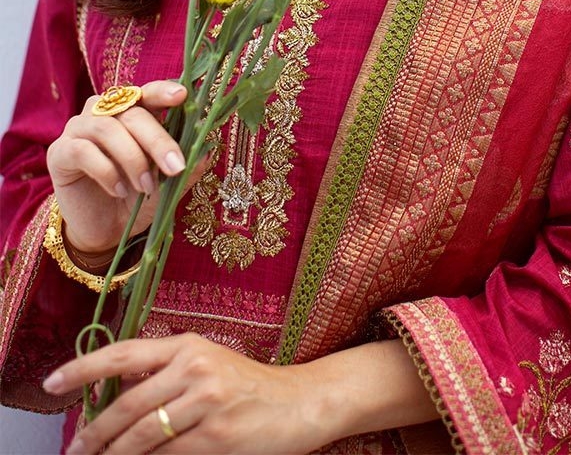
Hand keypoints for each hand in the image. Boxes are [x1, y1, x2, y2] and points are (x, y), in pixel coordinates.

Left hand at [43, 334, 328, 453]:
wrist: (299, 402)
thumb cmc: (247, 387)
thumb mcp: (207, 364)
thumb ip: (165, 373)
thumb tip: (112, 397)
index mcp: (188, 344)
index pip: (124, 353)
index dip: (83, 367)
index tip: (53, 382)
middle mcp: (194, 367)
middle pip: (127, 403)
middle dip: (94, 432)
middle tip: (74, 448)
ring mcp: (207, 401)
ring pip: (142, 435)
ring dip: (114, 454)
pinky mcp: (216, 437)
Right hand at [46, 81, 209, 254]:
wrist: (104, 230)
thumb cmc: (138, 198)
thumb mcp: (168, 186)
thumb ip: (186, 167)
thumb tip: (207, 150)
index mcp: (133, 111)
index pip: (148, 92)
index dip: (163, 91)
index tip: (182, 96)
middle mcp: (105, 112)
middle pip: (132, 112)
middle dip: (157, 140)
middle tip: (175, 167)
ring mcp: (79, 128)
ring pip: (108, 128)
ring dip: (132, 158)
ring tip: (146, 187)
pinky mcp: (60, 152)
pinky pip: (83, 151)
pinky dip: (105, 170)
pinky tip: (118, 190)